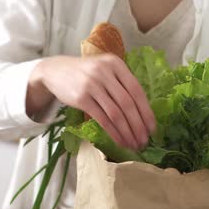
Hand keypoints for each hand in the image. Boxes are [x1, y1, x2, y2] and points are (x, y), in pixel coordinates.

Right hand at [27, 54, 155, 149]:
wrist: (55, 71)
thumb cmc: (85, 73)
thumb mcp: (105, 70)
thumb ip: (121, 84)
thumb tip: (143, 112)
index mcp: (116, 64)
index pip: (137, 90)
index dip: (147, 111)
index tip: (152, 128)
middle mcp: (105, 72)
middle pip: (128, 104)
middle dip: (139, 125)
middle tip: (145, 141)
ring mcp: (92, 85)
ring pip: (116, 114)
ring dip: (127, 132)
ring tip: (134, 144)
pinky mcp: (82, 98)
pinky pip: (103, 119)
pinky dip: (114, 133)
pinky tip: (120, 141)